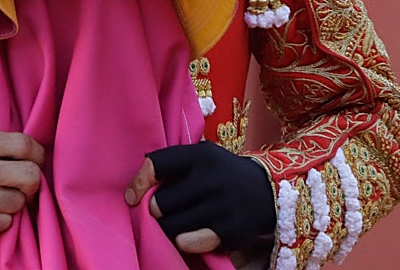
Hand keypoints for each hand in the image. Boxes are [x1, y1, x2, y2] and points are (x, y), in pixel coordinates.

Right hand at [0, 107, 44, 237]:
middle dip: (33, 177)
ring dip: (17, 198)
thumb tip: (3, 110)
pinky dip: (3, 217)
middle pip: (30, 176)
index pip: (24, 145)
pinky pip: (3, 223)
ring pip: (18, 202)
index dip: (38, 151)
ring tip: (6, 192)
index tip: (36, 156)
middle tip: (26, 177)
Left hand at [125, 141, 275, 253]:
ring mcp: (221, 205)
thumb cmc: (221, 173)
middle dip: (156, 210)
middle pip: (159, 203)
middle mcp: (211, 178)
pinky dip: (184, 241)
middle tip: (164, 210)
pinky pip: (188, 243)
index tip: (132, 196)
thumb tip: (135, 190)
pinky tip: (190, 235)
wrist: (267, 191)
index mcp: (200, 155)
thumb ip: (173, 166)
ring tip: (178, 222)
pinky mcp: (229, 230)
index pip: (156, 164)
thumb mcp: (202, 157)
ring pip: (171, 226)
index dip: (138, 182)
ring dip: (168, 227)